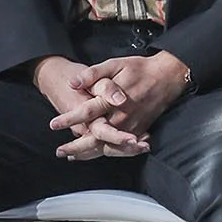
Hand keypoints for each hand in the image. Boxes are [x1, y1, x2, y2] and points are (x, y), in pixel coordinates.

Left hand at [49, 50, 190, 159]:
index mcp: (112, 100)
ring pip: (107, 147)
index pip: (86, 112)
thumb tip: (73, 82)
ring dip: (89, 154)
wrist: (167, 76)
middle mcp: (121, 117)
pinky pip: (121, 149)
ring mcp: (131, 127)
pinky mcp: (138, 131)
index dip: (69, 119)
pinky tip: (95, 154)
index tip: (53, 124)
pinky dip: (106, 154)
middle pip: (95, 138)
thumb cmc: (140, 69)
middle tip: (60, 151)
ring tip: (73, 157)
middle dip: (76, 147)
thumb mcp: (115, 64)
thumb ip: (93, 74)